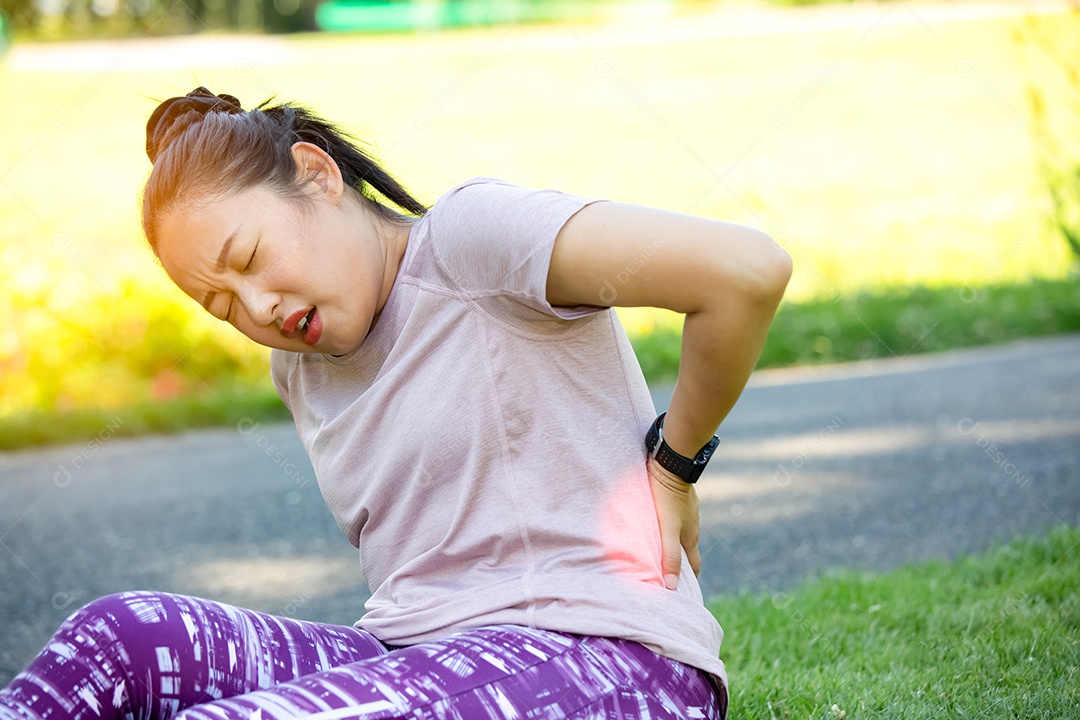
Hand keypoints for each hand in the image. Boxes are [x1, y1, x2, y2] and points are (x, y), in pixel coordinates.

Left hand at [646, 454, 700, 589]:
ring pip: (679, 534)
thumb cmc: (667, 499)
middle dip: (678, 564)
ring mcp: (686, 512)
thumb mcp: (668, 530)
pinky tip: (653, 527)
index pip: (694, 566)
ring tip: (654, 552)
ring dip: (670, 545)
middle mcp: (692, 526)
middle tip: (663, 574)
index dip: (688, 580)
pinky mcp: (678, 500)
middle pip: (686, 551)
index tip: (680, 591)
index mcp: (691, 537)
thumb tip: (672, 586)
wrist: (671, 464)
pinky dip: (666, 529)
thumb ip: (669, 556)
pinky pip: (674, 519)